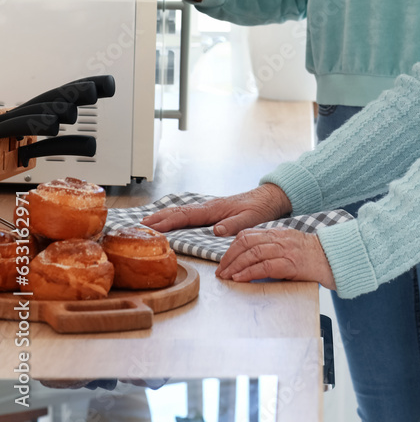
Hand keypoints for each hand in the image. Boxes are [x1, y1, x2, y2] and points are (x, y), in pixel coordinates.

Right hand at [141, 184, 291, 235]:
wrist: (268, 198)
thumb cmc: (259, 208)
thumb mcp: (250, 219)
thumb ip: (233, 225)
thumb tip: (215, 231)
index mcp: (214, 210)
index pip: (186, 216)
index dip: (168, 222)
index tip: (152, 228)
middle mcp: (209, 207)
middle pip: (178, 211)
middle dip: (159, 218)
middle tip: (140, 225)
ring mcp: (209, 208)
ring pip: (181, 211)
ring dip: (164, 216)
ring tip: (147, 223)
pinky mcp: (212, 211)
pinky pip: (188, 214)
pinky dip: (174, 216)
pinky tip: (169, 220)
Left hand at [216, 227, 335, 288]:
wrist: (332, 258)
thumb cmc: (311, 256)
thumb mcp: (288, 246)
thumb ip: (271, 249)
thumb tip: (250, 261)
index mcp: (277, 233)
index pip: (247, 235)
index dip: (232, 247)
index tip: (224, 261)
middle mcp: (279, 239)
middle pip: (246, 242)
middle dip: (229, 257)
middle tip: (220, 271)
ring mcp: (284, 250)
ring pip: (252, 253)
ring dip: (235, 266)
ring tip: (226, 276)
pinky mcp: (290, 264)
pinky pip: (264, 266)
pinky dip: (249, 272)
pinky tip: (240, 279)